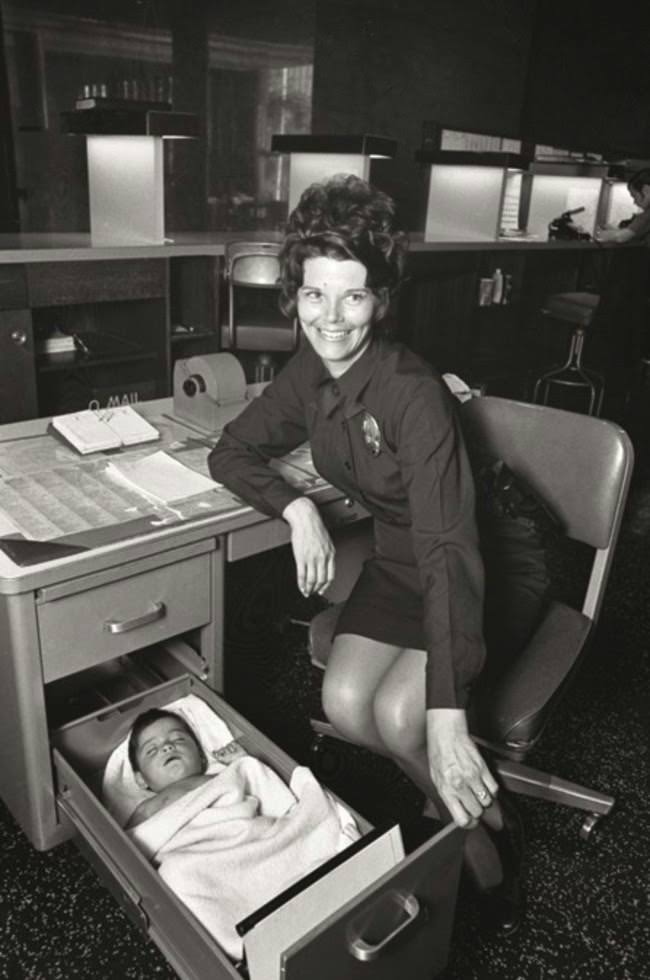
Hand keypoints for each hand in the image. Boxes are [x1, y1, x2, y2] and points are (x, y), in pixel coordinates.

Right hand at [282, 497, 335, 595]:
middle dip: (317, 589)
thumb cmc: (315, 528)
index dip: (326, 586)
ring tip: (306, 592)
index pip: (330, 575)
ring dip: (309, 589)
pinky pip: (302, 574)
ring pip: (312, 580)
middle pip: (321, 580)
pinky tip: (300, 586)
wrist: (306, 519)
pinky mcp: (301, 557)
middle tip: (313, 593)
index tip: (322, 590)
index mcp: (330, 554)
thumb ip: (327, 554)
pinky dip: (301, 583)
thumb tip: (325, 565)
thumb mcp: (327, 541)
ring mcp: (312, 558)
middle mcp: (322, 557)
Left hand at [426, 708, 498, 828]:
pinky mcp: (483, 768)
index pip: (462, 818)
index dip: (468, 823)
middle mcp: (460, 785)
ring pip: (487, 801)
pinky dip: (491, 790)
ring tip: (477, 793)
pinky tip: (484, 785)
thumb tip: (457, 809)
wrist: (446, 733)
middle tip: (472, 804)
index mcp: (447, 789)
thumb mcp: (436, 778)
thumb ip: (447, 795)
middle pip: (477, 811)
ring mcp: (473, 777)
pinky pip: (494, 788)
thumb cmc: (438, 753)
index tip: (469, 821)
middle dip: (476, 810)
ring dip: (484, 800)